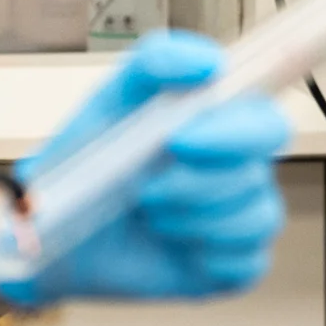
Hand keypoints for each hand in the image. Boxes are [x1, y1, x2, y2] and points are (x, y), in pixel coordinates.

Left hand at [1, 32, 288, 305]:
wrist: (59, 226)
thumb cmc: (92, 156)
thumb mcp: (114, 96)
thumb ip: (158, 61)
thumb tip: (206, 63)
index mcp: (223, 122)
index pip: (265, 119)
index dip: (235, 131)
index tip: (180, 137)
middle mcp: (240, 167)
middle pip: (261, 169)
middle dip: (204, 180)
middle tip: (151, 187)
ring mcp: (241, 216)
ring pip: (254, 217)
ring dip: (190, 217)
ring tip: (147, 212)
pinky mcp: (232, 264)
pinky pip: (245, 263)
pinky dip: (204, 255)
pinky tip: (172, 246)